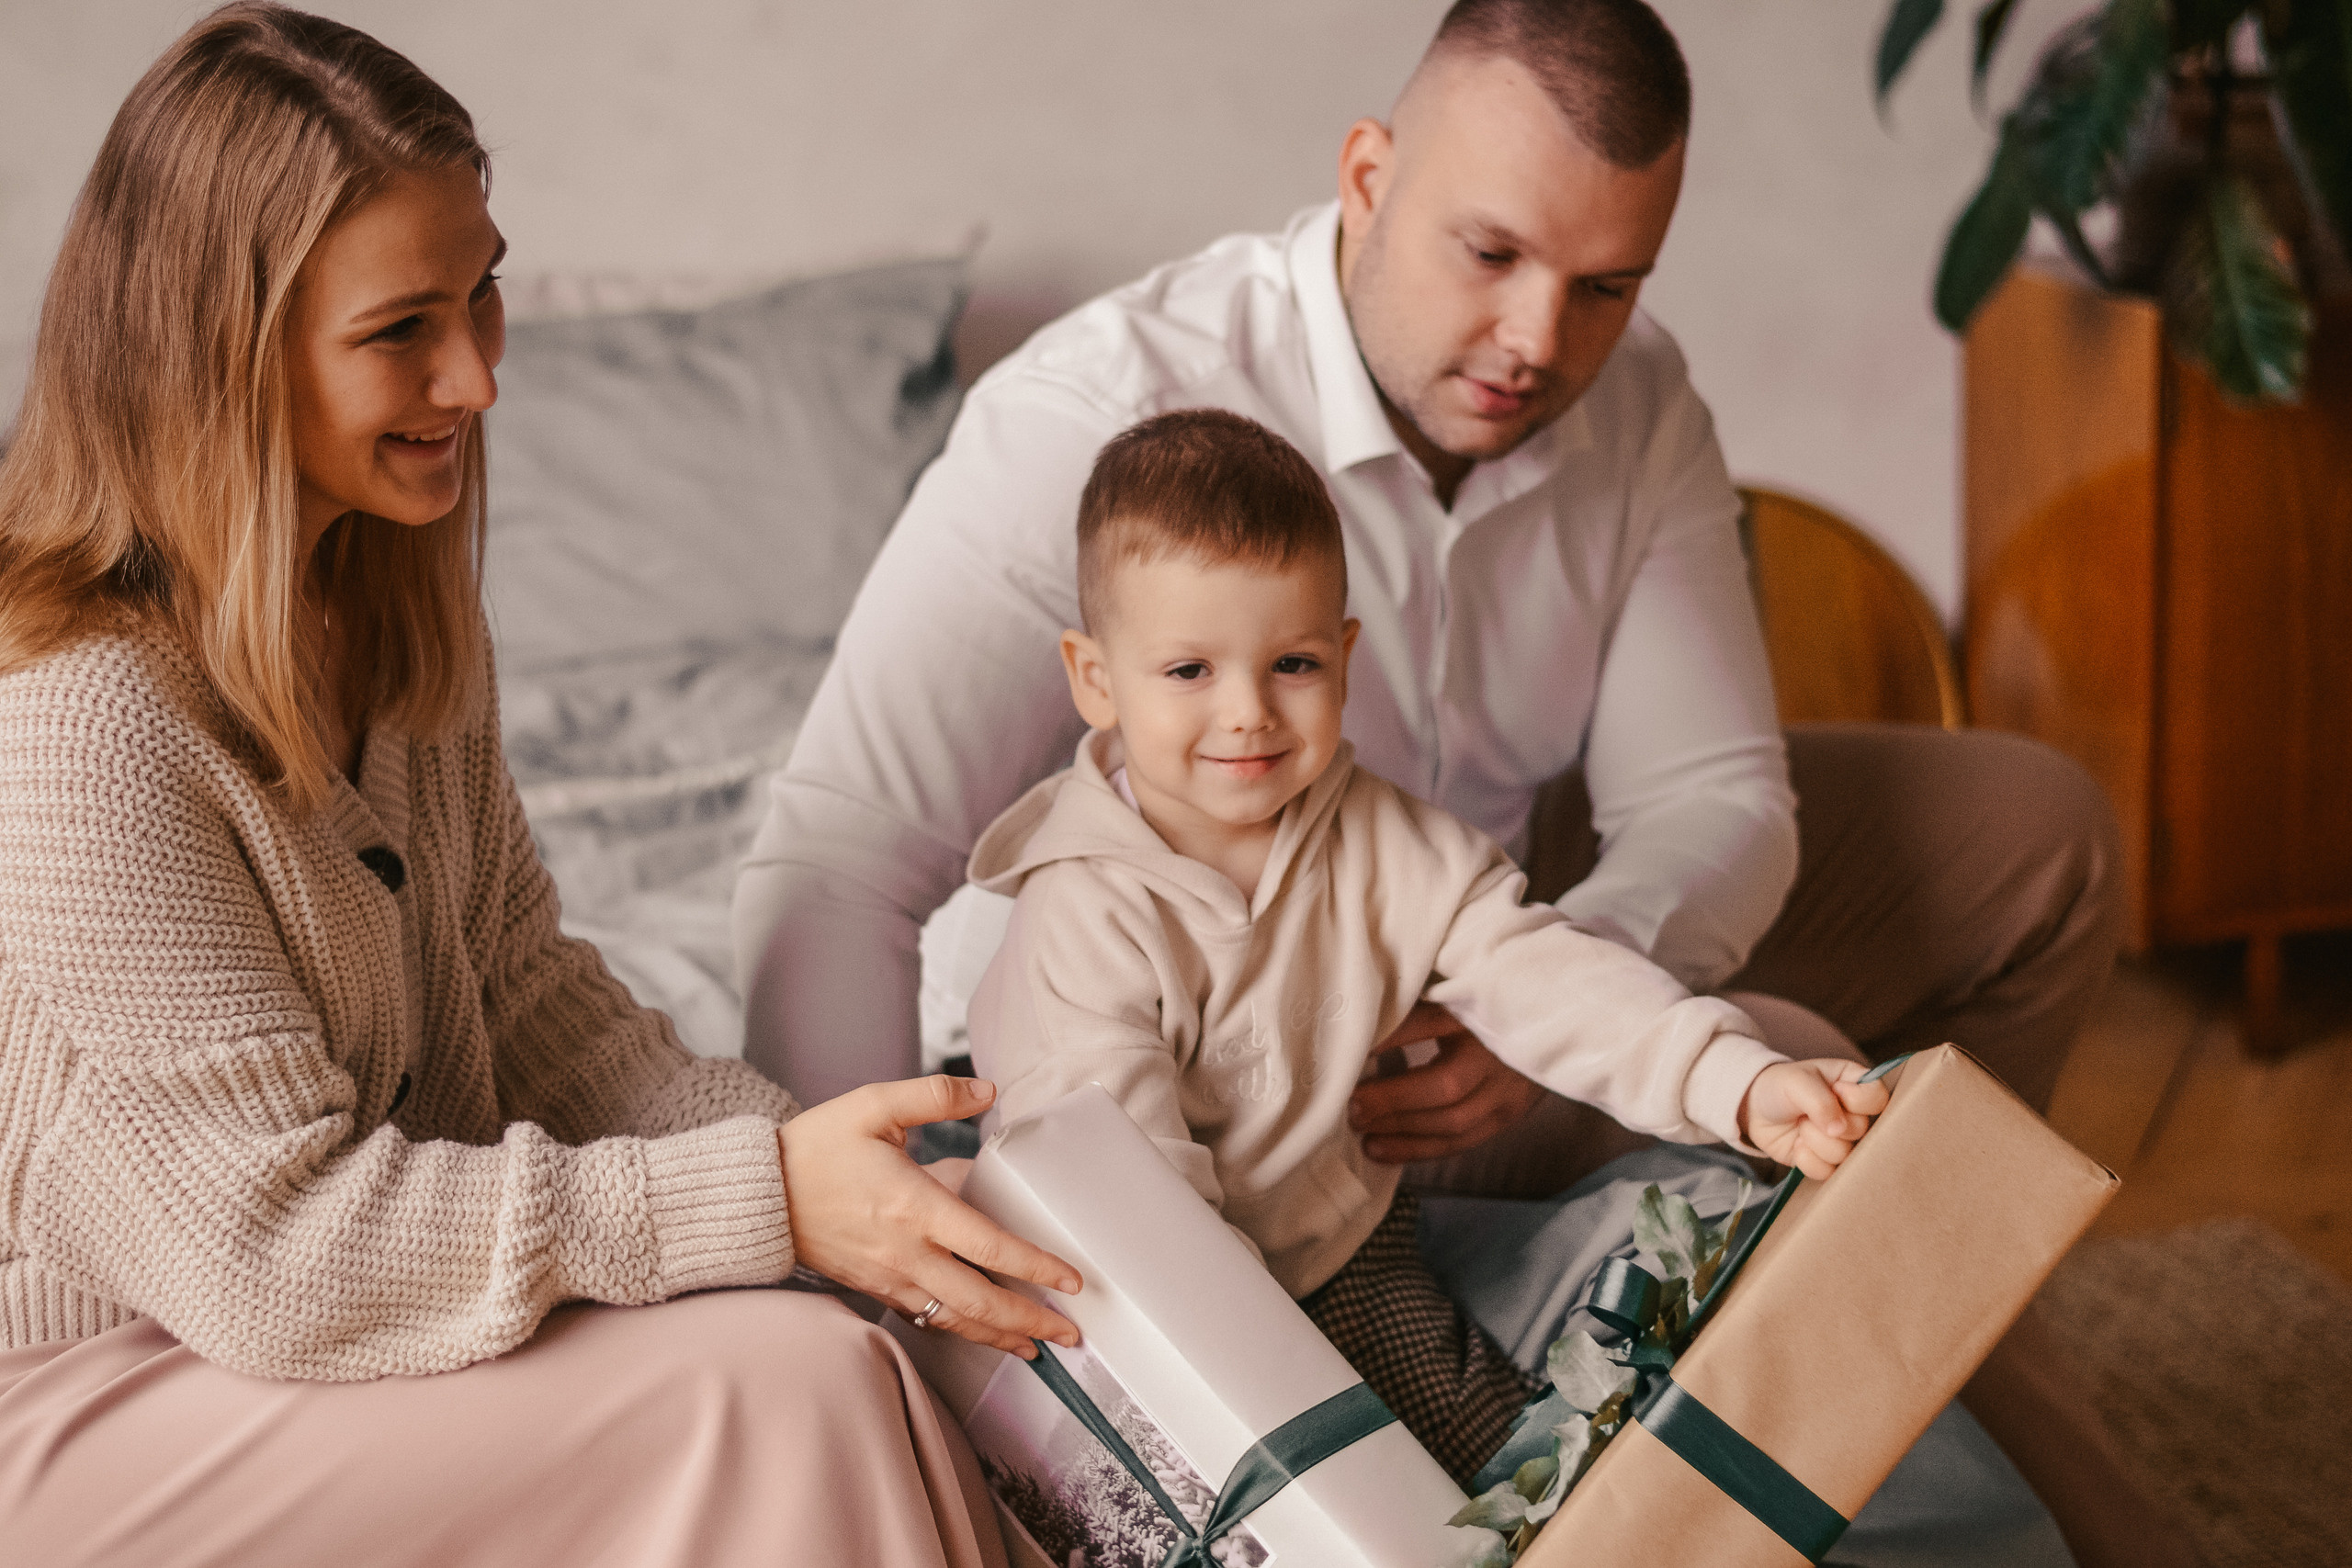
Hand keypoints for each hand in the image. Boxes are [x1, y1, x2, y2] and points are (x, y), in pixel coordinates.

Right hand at [778, 1076, 1081, 1356]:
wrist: (756, 1196)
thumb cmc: (815, 1148)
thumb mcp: (873, 1105)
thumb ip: (934, 1095)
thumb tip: (987, 1090)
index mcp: (914, 1206)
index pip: (989, 1246)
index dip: (1036, 1267)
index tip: (1072, 1280)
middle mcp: (906, 1252)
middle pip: (980, 1300)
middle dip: (1029, 1320)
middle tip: (1070, 1332)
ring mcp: (889, 1277)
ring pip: (955, 1318)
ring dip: (999, 1335)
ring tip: (1037, 1346)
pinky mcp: (874, 1287)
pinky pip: (927, 1317)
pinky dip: (960, 1330)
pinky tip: (981, 1332)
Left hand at [1347, 1004, 1544, 1163]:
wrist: (1555, 1029)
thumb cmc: (1489, 1004)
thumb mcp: (1460, 989)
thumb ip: (1421, 992)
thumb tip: (1361, 1008)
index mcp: (1480, 1011)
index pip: (1430, 1024)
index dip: (1391, 1039)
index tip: (1353, 1049)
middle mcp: (1496, 1054)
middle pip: (1445, 1085)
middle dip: (1394, 1100)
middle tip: (1352, 1106)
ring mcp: (1506, 1090)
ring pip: (1453, 1122)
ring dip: (1403, 1132)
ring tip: (1362, 1133)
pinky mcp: (1507, 1116)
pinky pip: (1461, 1141)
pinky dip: (1419, 1150)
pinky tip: (1384, 1150)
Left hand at [1737, 1059, 1890, 1179]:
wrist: (1755, 1109)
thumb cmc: (1780, 1086)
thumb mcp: (1797, 1081)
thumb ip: (1821, 1101)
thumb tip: (1839, 1131)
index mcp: (1855, 1084)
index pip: (1878, 1097)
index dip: (1856, 1100)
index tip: (1835, 1091)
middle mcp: (1855, 1114)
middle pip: (1863, 1130)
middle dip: (1827, 1123)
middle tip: (1807, 1113)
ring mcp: (1844, 1140)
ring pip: (1845, 1154)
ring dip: (1814, 1141)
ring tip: (1801, 1126)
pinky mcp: (1828, 1162)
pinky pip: (1829, 1172)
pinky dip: (1808, 1160)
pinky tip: (1797, 1144)